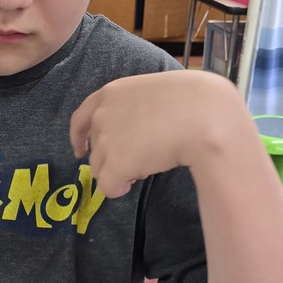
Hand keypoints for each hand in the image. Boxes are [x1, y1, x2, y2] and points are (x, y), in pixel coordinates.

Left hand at [70, 70, 248, 196]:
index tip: (80, 149)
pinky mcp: (114, 164)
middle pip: (94, 150)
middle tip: (140, 158)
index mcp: (110, 93)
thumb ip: (135, 108)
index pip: (80, 118)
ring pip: (100, 170)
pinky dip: (119, 189)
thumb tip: (133, 131)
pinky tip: (138, 180)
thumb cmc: (192, 101)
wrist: (203, 115)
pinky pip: (107, 187)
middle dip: (112, 158)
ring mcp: (105, 139)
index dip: (79, 137)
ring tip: (147, 163)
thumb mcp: (154, 94)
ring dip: (119, 172)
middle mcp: (101, 115)